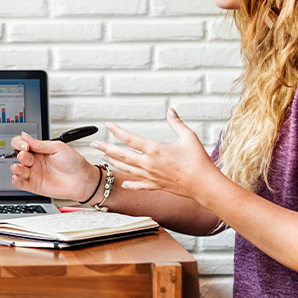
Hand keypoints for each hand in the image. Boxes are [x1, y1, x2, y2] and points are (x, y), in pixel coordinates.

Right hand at [9, 133, 101, 200]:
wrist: (83, 180)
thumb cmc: (74, 163)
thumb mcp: (58, 148)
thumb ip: (40, 144)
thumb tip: (25, 136)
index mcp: (40, 150)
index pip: (23, 144)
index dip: (20, 143)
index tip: (26, 145)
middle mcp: (36, 161)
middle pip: (19, 156)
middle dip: (20, 154)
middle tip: (25, 154)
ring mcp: (35, 174)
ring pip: (18, 170)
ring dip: (16, 167)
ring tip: (19, 167)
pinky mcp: (35, 186)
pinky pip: (21, 184)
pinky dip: (16, 181)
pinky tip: (17, 177)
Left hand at [93, 109, 225, 201]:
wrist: (204, 185)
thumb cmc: (198, 161)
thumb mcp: (188, 137)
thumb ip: (177, 123)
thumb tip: (170, 111)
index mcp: (155, 150)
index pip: (130, 139)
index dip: (117, 131)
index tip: (108, 125)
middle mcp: (149, 164)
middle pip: (122, 155)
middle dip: (106, 148)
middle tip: (94, 143)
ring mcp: (151, 176)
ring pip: (126, 169)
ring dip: (113, 162)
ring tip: (104, 157)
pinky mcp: (156, 186)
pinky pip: (139, 184)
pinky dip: (130, 183)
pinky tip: (124, 182)